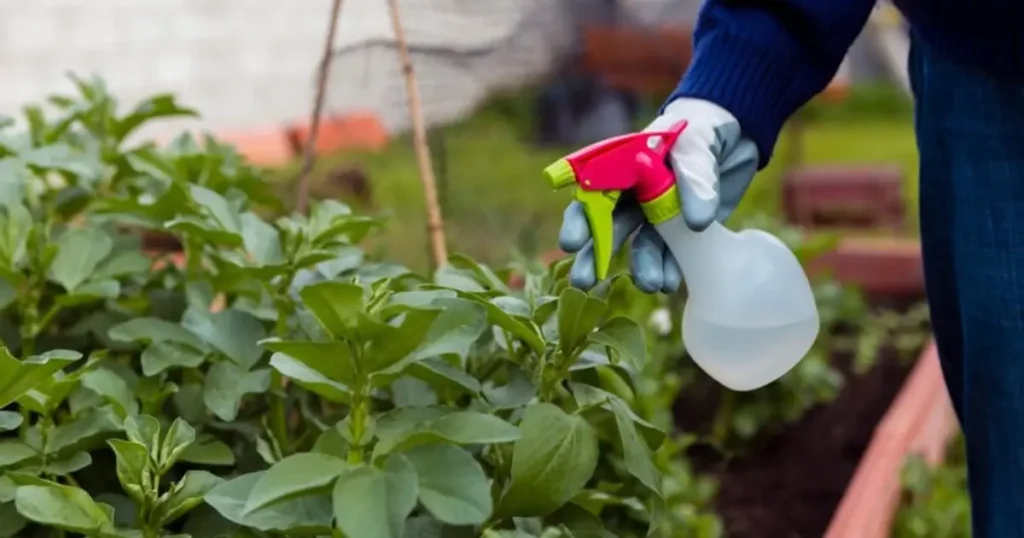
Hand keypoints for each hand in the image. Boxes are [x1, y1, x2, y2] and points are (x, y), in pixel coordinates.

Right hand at [558, 98, 759, 292]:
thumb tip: (695, 222)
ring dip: (642, 266)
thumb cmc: (706, 126)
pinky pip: (672, 254)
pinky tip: (671, 282)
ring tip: (651, 285)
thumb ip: (695, 176)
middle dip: (596, 255)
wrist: (739, 132)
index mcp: (624, 166)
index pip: (593, 194)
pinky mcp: (683, 230)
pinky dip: (670, 269)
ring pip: (641, 245)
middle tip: (583, 281)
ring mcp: (658, 214)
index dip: (581, 219)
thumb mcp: (698, 141)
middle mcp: (635, 194)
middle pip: (609, 227)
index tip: (572, 243)